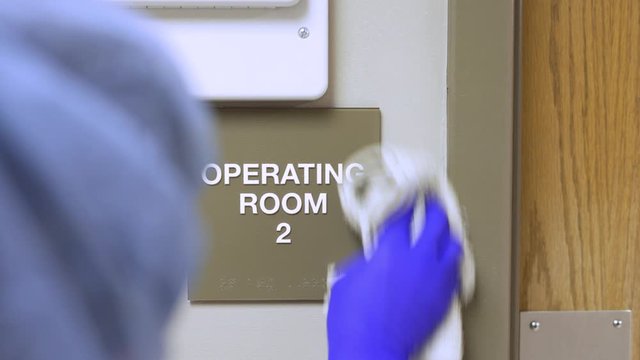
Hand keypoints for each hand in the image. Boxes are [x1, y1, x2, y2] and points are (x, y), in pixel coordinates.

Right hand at [327, 198, 461, 359]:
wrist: (371, 348)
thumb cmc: (355, 321)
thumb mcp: (347, 279)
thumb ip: (365, 261)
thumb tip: (373, 259)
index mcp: (391, 250)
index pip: (402, 216)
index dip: (404, 205)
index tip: (406, 201)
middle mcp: (417, 260)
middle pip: (436, 223)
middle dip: (434, 211)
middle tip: (432, 206)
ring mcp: (434, 279)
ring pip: (454, 247)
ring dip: (448, 237)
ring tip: (445, 233)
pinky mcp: (443, 299)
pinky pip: (455, 273)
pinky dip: (451, 264)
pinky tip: (447, 264)